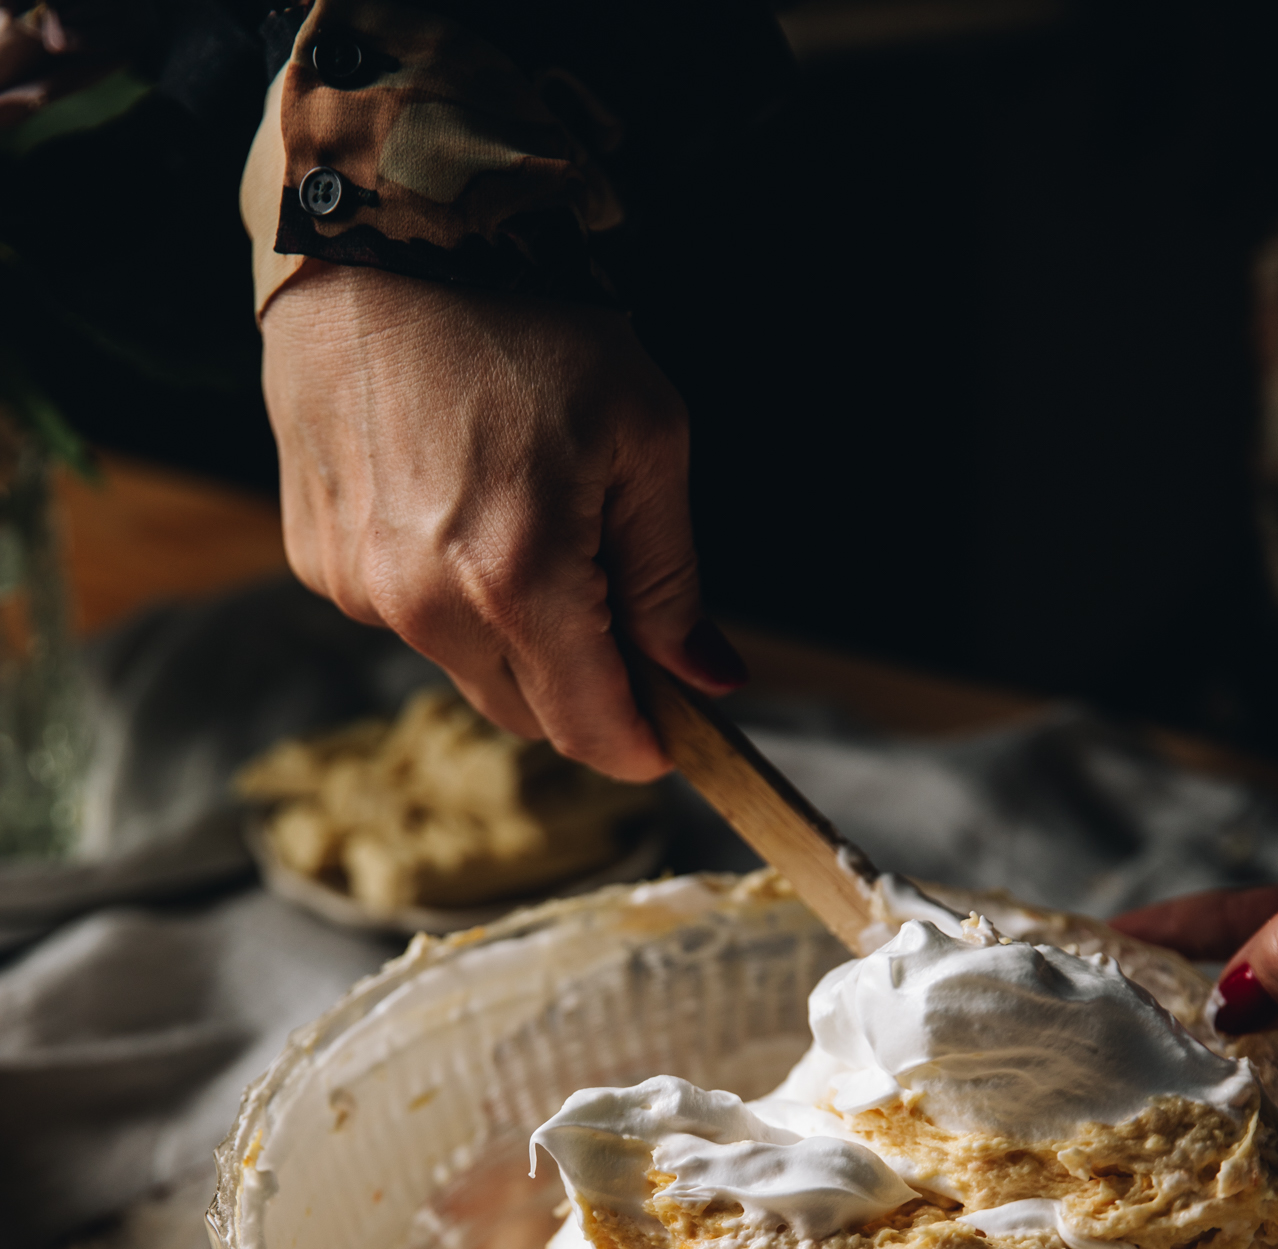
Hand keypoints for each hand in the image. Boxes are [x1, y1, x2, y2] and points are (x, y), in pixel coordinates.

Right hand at [261, 263, 746, 780]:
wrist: (381, 226)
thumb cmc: (529, 317)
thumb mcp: (645, 439)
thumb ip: (672, 580)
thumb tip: (708, 681)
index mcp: (518, 581)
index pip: (590, 728)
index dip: (641, 743)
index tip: (670, 732)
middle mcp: (424, 603)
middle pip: (527, 712)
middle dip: (582, 685)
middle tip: (615, 605)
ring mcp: (358, 586)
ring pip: (464, 666)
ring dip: (512, 634)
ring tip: (526, 520)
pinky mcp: (318, 559)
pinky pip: (403, 614)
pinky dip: (443, 588)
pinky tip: (454, 498)